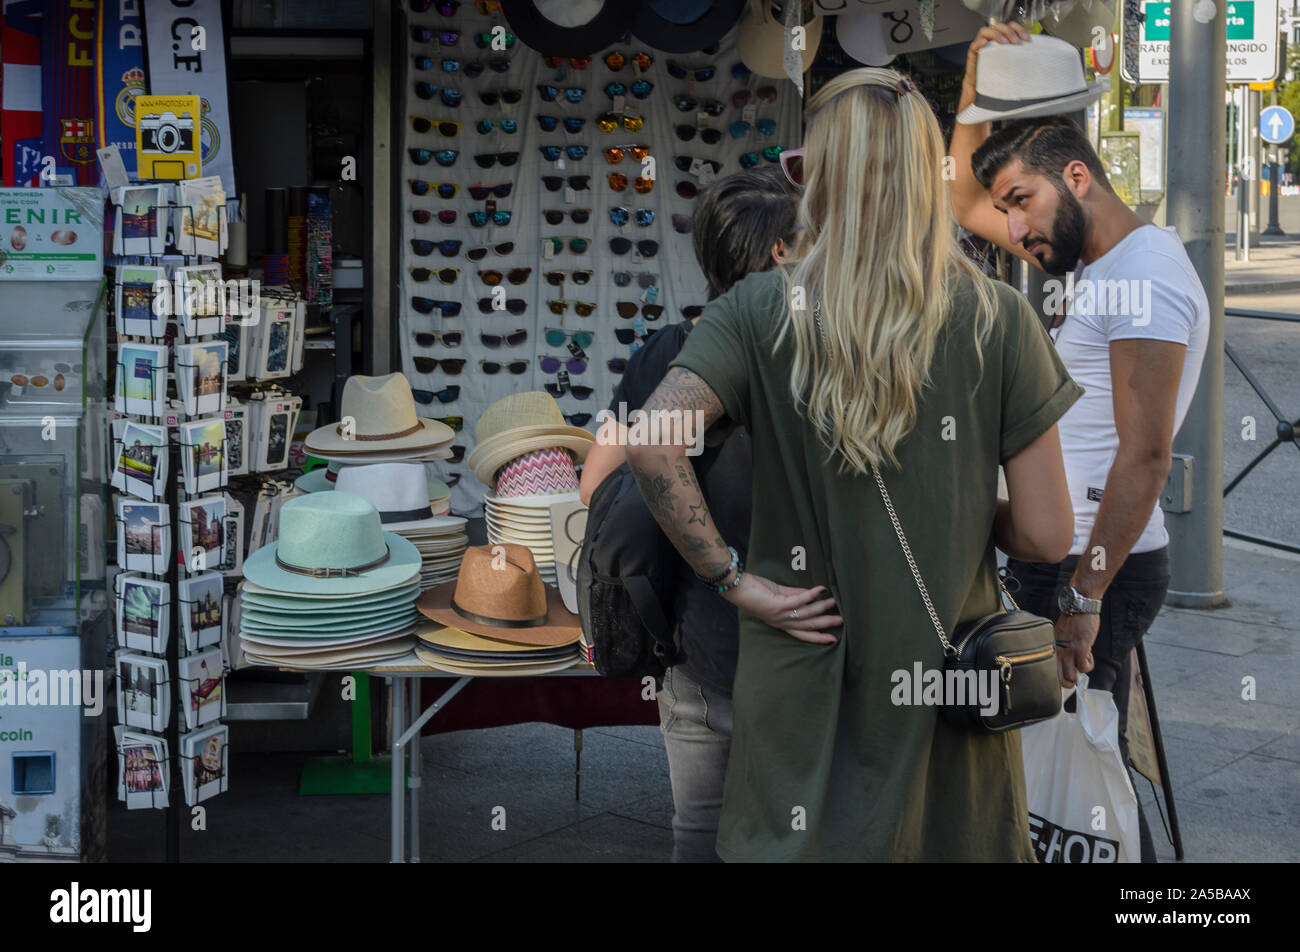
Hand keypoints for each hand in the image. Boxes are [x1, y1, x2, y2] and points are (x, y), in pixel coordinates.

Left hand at [722, 572, 841, 644]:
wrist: (738, 587)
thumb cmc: (756, 590)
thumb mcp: (779, 595)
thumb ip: (795, 596)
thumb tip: (813, 595)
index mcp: (781, 622)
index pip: (802, 633)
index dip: (818, 636)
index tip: (833, 638)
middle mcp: (781, 622)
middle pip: (808, 627)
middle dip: (825, 624)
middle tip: (841, 621)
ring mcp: (779, 615)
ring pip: (805, 615)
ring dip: (821, 608)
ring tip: (834, 602)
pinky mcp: (777, 605)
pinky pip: (798, 601)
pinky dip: (810, 595)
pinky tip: (821, 590)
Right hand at [961, 21, 1031, 107]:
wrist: (983, 91)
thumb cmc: (999, 77)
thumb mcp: (1013, 65)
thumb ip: (1020, 58)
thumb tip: (1039, 58)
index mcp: (1002, 40)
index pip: (1010, 27)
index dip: (1019, 29)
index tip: (1027, 40)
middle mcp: (991, 41)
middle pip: (999, 26)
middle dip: (1009, 32)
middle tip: (1016, 43)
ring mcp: (981, 47)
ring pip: (985, 31)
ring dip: (996, 35)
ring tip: (1004, 43)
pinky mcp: (973, 55)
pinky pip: (974, 45)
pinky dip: (979, 42)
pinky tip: (985, 43)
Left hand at [1055, 611, 1098, 687]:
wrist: (1079, 607)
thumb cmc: (1071, 621)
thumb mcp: (1059, 636)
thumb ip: (1060, 649)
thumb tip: (1065, 663)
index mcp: (1051, 649)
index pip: (1049, 671)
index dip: (1058, 678)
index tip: (1064, 676)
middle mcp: (1057, 652)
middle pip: (1061, 680)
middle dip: (1070, 683)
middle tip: (1075, 675)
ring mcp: (1069, 652)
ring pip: (1073, 676)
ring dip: (1081, 671)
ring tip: (1083, 659)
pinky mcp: (1081, 649)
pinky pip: (1085, 668)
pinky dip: (1089, 664)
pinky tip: (1089, 654)